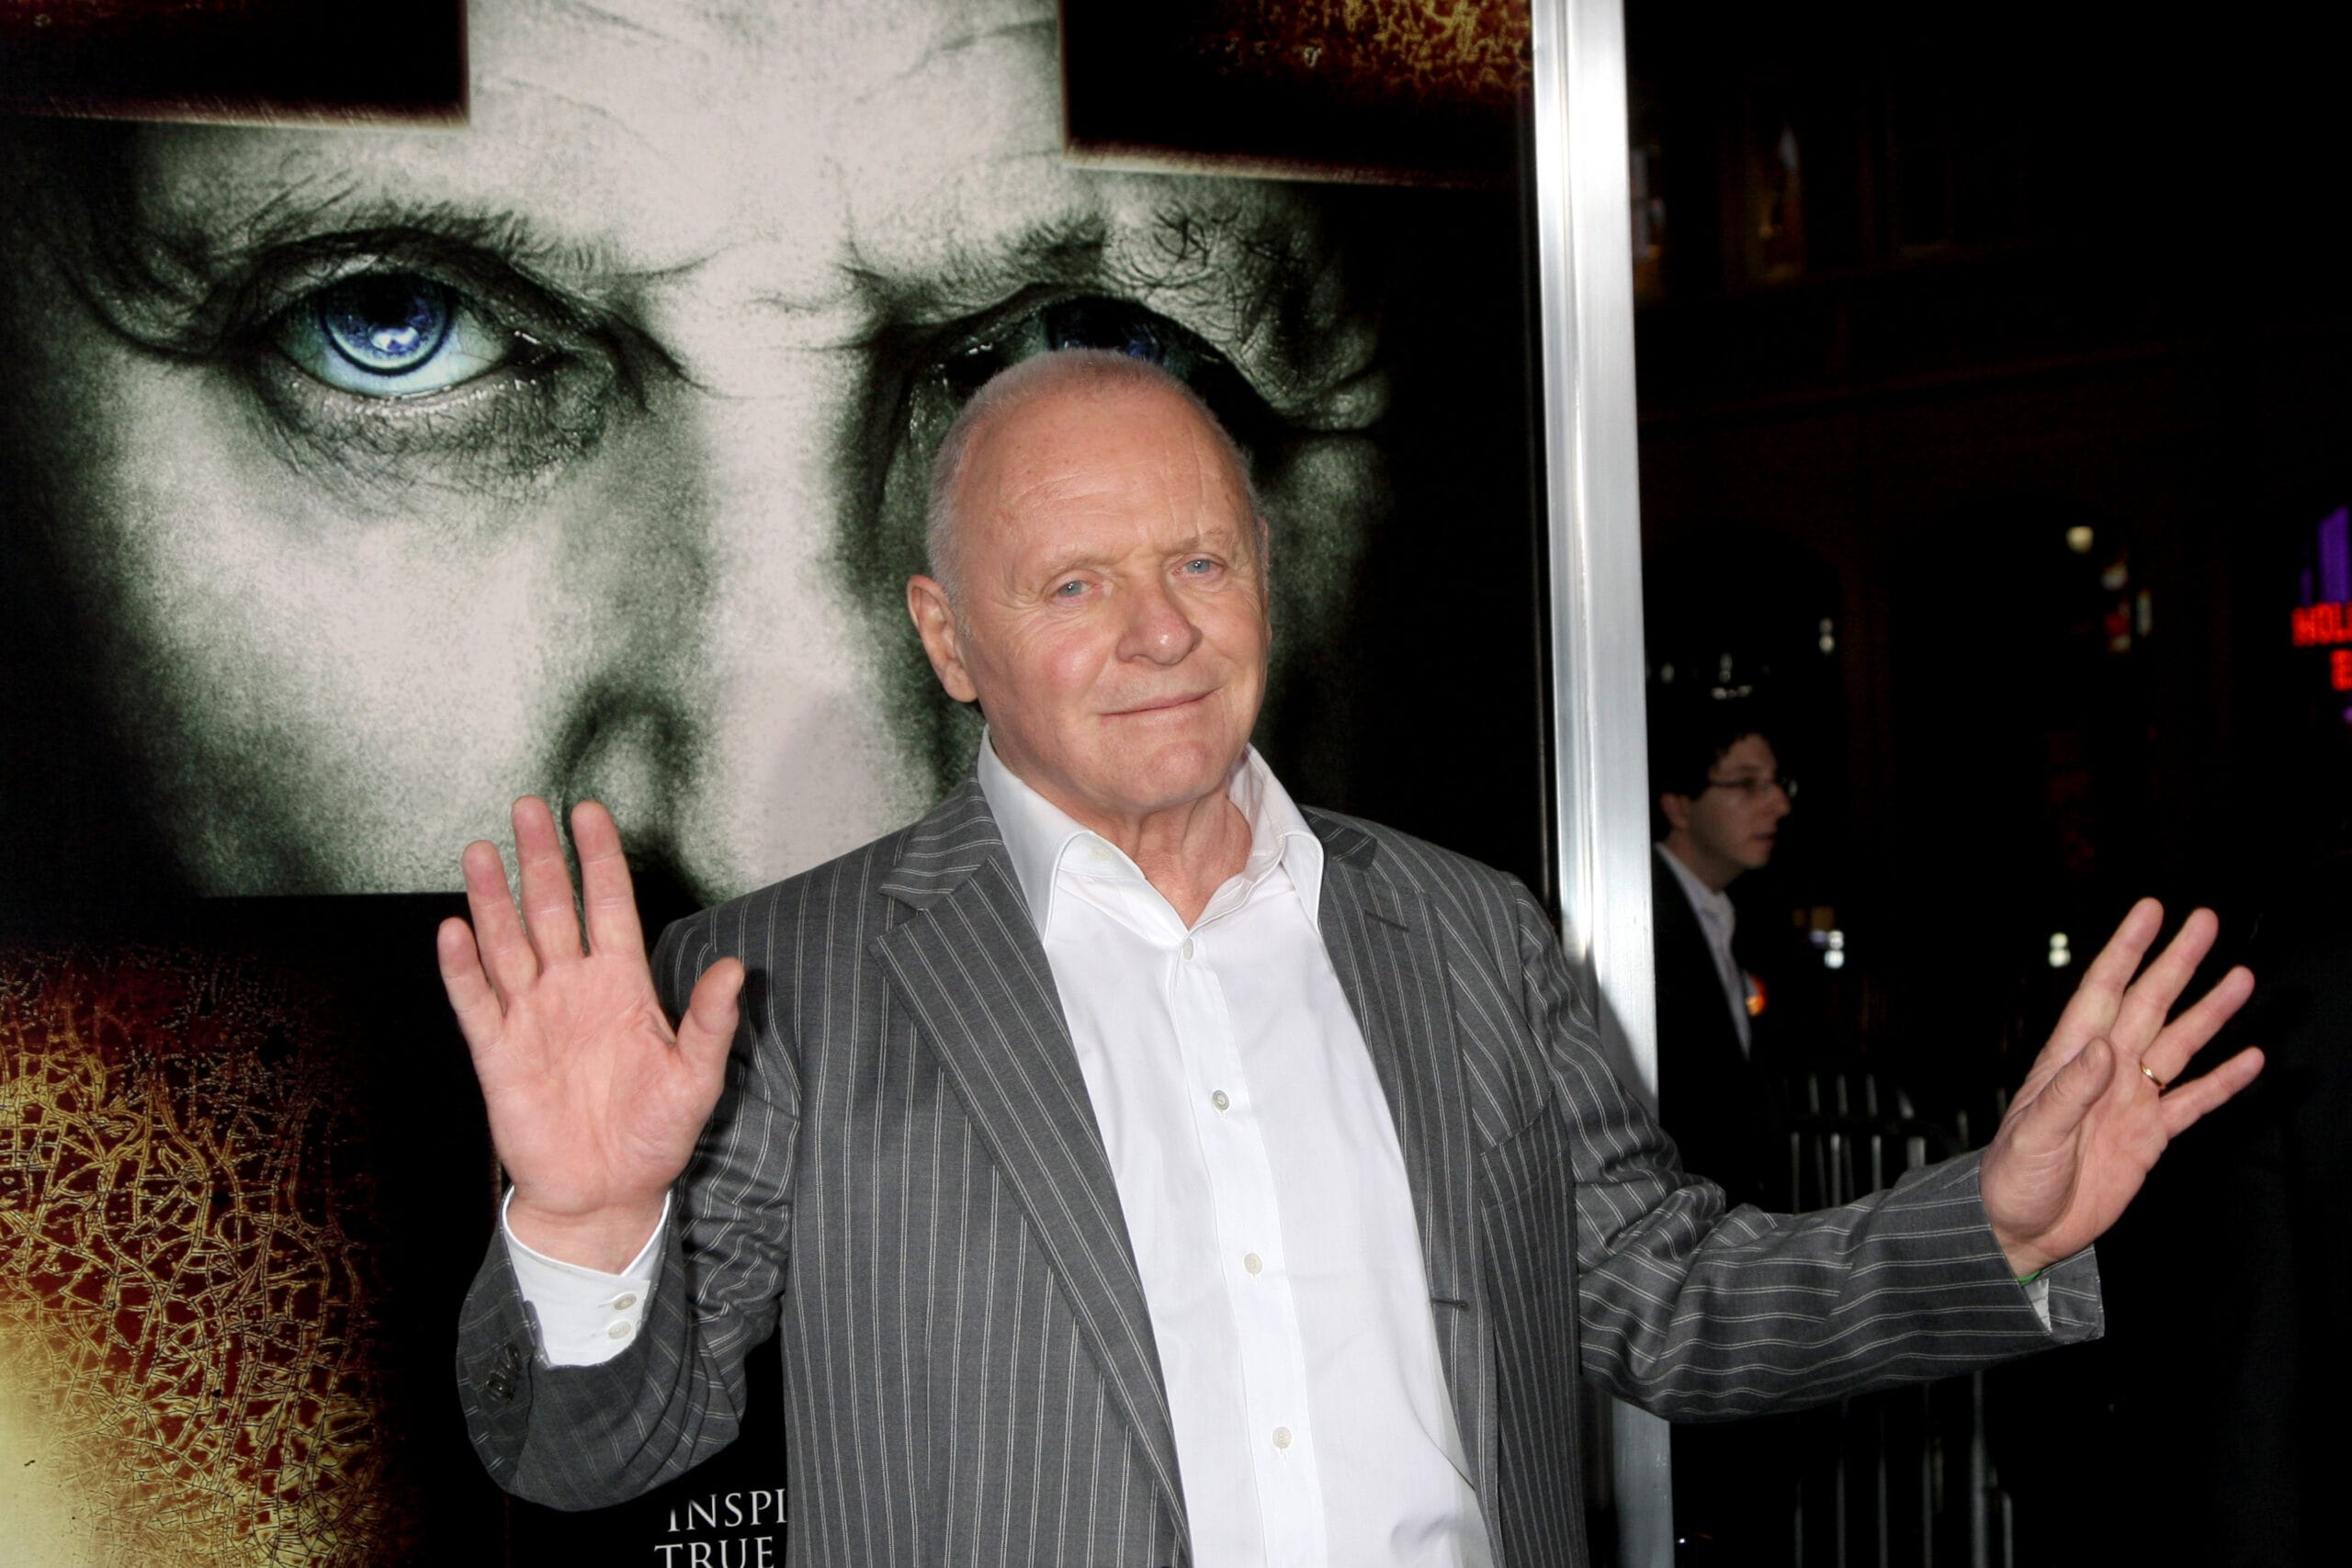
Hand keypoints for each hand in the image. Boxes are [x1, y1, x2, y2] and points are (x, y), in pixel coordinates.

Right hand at [437, 797, 741, 1270]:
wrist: (608, 1193)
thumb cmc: (656, 1134)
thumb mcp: (697, 1078)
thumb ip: (711, 1022)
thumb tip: (736, 969)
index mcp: (622, 985)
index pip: (609, 905)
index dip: (598, 859)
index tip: (588, 811)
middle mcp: (573, 989)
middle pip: (551, 909)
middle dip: (540, 859)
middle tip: (527, 807)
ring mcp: (532, 1017)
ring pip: (507, 944)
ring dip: (492, 899)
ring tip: (480, 851)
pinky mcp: (498, 1053)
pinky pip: (476, 1002)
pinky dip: (463, 968)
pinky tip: (454, 929)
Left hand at [1980, 899, 2261, 1277]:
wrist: (2022, 1228)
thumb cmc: (2012, 1178)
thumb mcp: (2033, 1134)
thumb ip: (2068, 1091)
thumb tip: (2102, 1048)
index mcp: (2069, 1059)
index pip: (2102, 991)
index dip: (2126, 949)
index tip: (2150, 911)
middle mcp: (2105, 1071)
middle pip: (2149, 1005)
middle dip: (2176, 964)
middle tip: (2205, 922)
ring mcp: (2130, 1101)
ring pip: (2179, 1045)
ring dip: (2209, 1013)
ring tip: (2241, 978)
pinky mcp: (2150, 1137)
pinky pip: (2193, 1102)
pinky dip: (2222, 1081)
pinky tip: (2250, 1058)